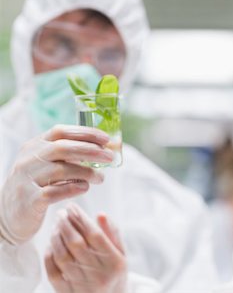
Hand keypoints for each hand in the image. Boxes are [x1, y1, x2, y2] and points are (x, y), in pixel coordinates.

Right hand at [0, 125, 112, 244]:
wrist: (7, 214)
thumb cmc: (35, 185)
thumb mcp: (45, 164)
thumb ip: (68, 155)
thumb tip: (103, 149)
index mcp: (34, 146)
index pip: (60, 132)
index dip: (85, 133)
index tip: (106, 139)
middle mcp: (28, 159)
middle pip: (63, 148)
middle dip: (91, 151)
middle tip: (109, 158)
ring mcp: (26, 179)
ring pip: (61, 170)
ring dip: (86, 172)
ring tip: (100, 178)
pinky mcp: (29, 200)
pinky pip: (54, 192)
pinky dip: (73, 188)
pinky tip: (85, 188)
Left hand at [45, 204, 126, 292]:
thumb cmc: (115, 273)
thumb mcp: (121, 253)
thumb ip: (113, 233)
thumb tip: (101, 214)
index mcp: (115, 262)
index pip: (95, 235)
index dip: (82, 218)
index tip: (73, 207)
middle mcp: (99, 275)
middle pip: (77, 244)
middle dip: (66, 224)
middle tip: (61, 213)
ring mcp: (82, 285)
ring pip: (63, 256)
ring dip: (56, 237)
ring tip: (56, 226)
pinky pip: (53, 271)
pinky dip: (49, 255)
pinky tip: (51, 243)